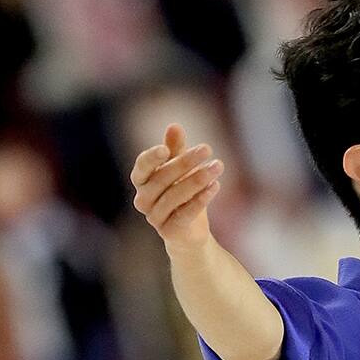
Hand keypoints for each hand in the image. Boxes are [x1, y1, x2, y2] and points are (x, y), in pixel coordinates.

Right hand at [131, 123, 224, 250]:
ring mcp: (155, 217)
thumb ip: (175, 150)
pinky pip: (184, 214)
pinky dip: (200, 199)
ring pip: (174, 196)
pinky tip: (215, 186)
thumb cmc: (182, 195)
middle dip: (185, 162)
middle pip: (162, 178)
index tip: (166, 148)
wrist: (189, 233)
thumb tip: (174, 125)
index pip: (142, 166)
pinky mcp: (169, 231)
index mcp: (142, 181)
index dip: (152, 158)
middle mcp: (143, 199)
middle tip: (207, 148)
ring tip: (218, 166)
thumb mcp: (181, 171)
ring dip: (198, 179)